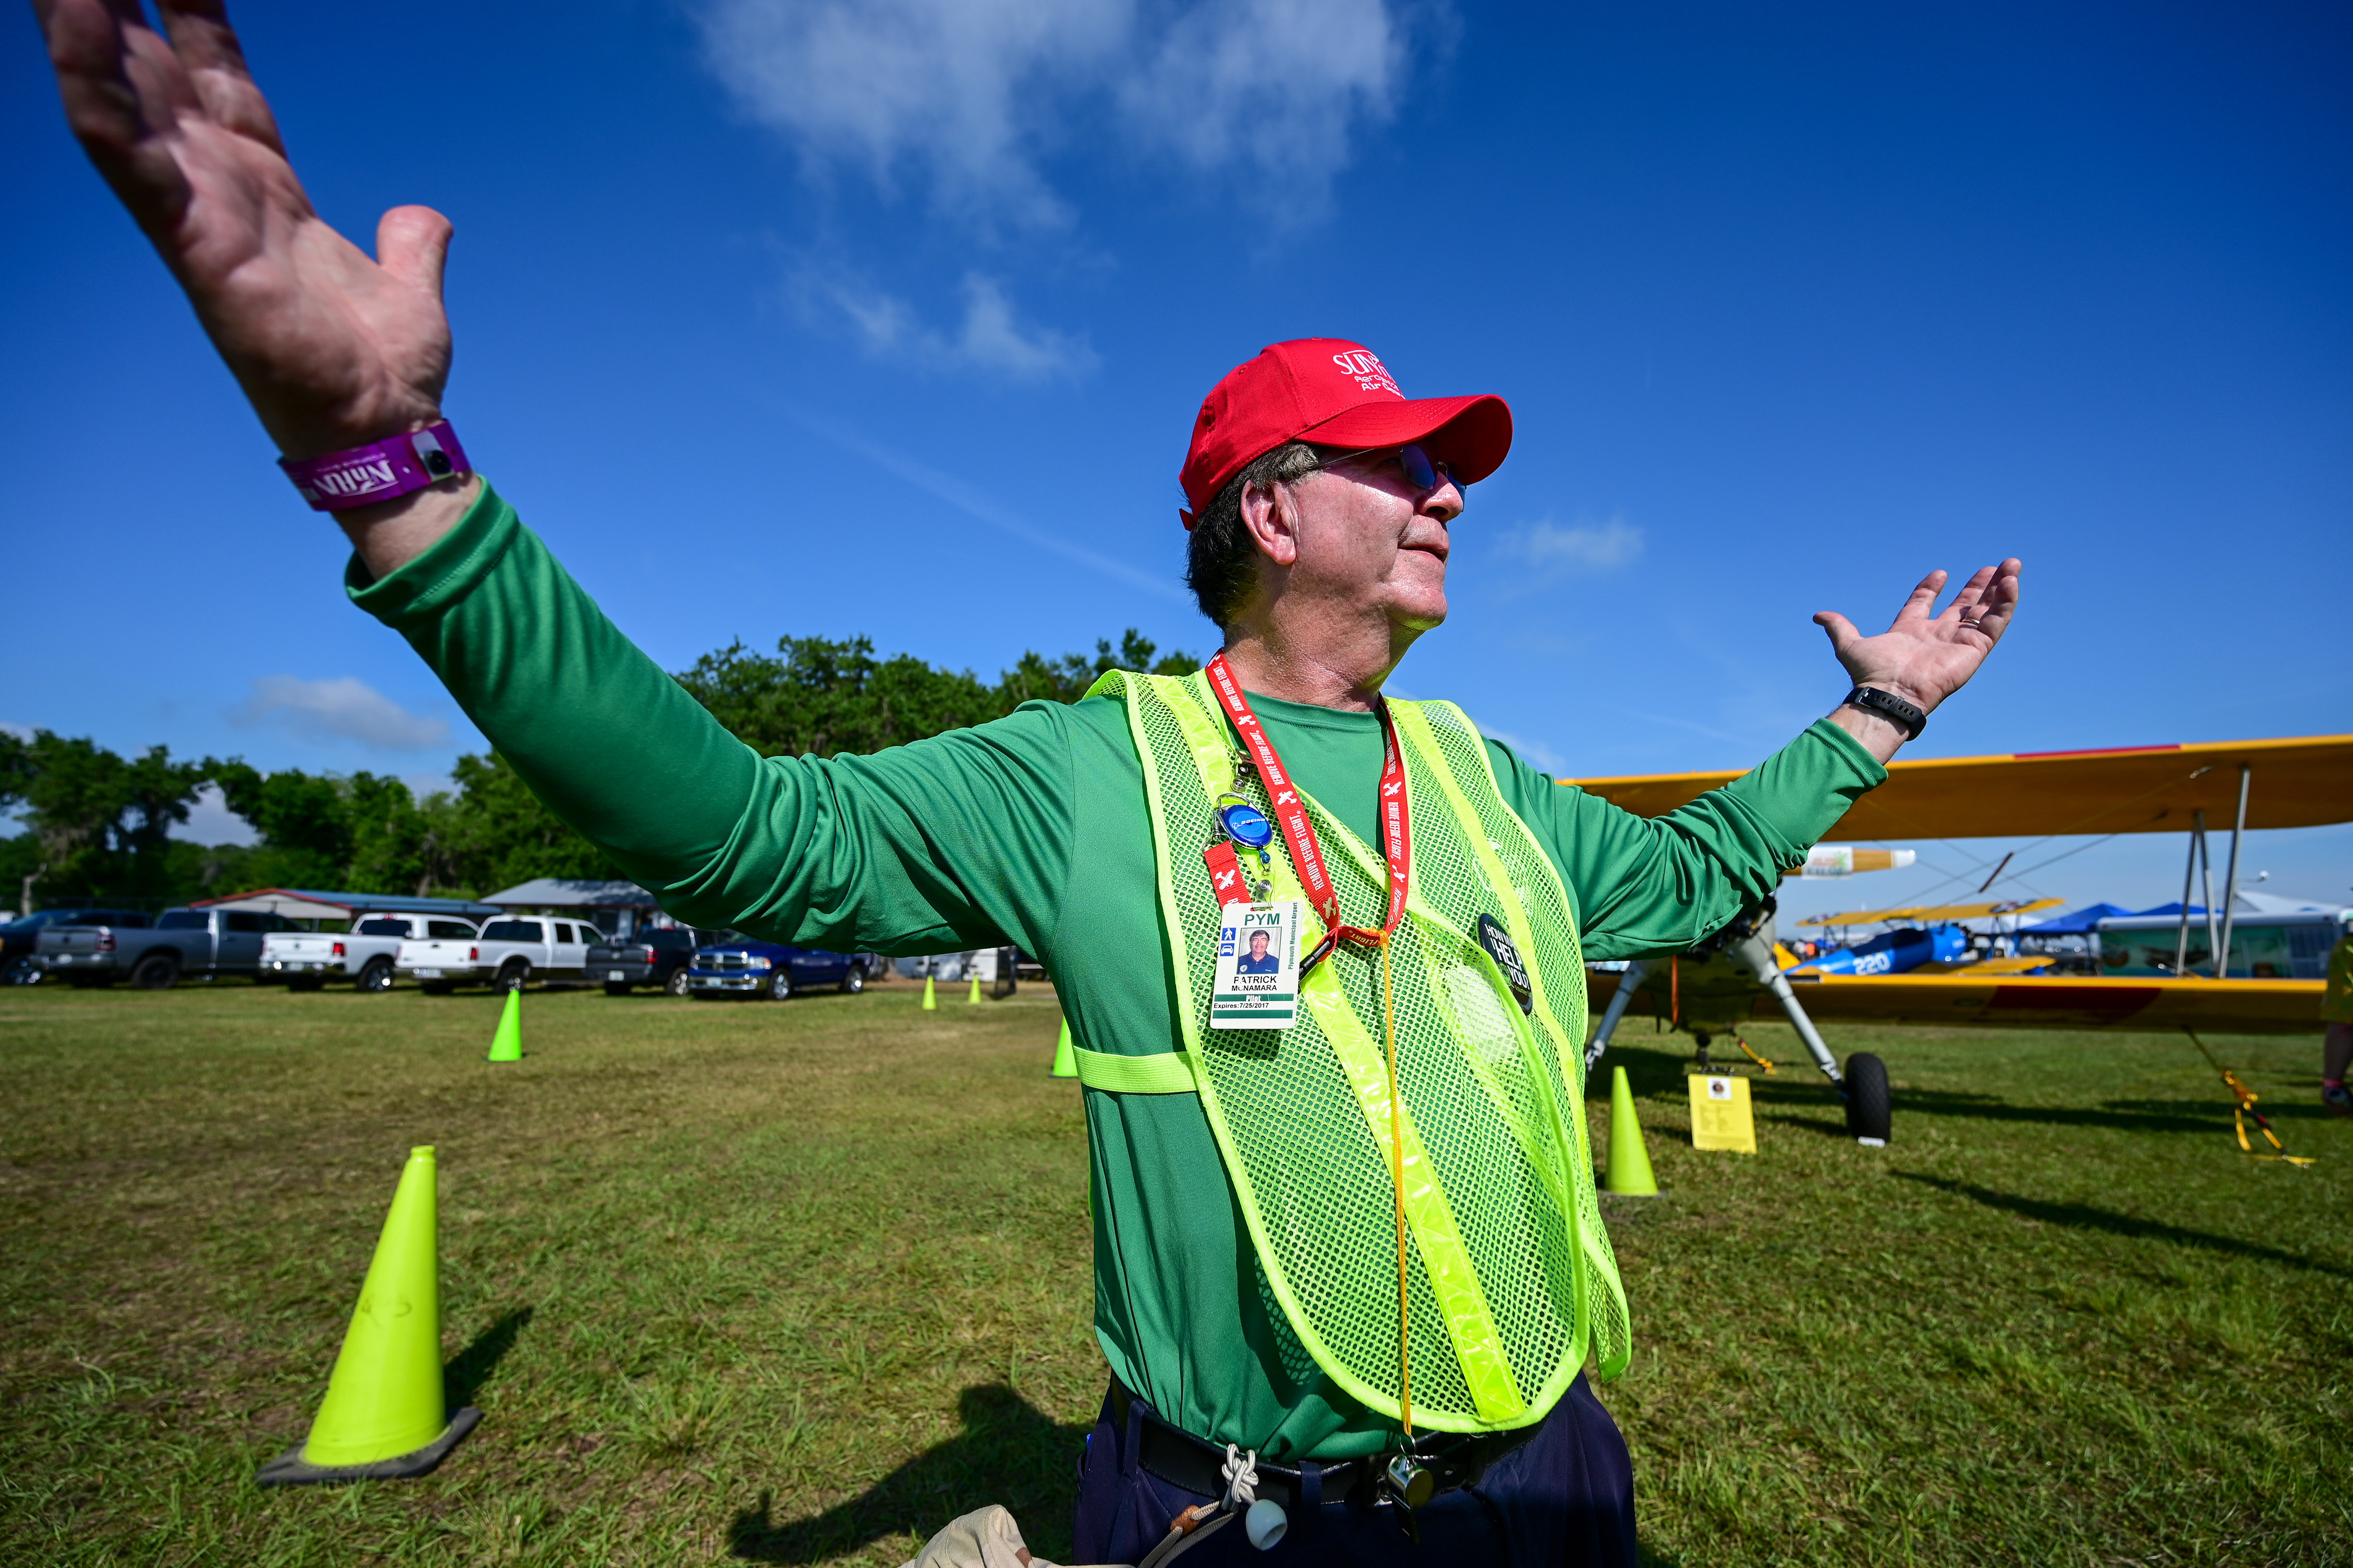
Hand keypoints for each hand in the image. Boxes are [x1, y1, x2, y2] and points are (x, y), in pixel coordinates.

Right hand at [37, 0, 452, 460]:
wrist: (388, 429)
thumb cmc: (383, 368)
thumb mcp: (409, 284)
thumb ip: (412, 242)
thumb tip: (423, 217)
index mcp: (265, 187)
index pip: (218, 79)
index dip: (195, 15)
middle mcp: (220, 192)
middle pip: (155, 74)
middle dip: (115, 9)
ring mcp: (201, 217)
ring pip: (125, 103)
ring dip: (85, 31)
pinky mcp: (199, 250)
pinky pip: (136, 162)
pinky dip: (101, 97)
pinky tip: (77, 31)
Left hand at [1814, 560, 2020, 756]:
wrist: (1889, 692)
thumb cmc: (1870, 673)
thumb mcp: (1849, 645)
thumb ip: (1839, 627)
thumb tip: (1818, 615)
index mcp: (1911, 631)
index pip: (1925, 604)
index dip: (1931, 588)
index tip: (1940, 573)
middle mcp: (1937, 636)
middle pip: (1964, 606)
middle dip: (1979, 586)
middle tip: (1995, 566)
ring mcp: (1958, 642)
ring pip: (1986, 611)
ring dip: (2000, 589)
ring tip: (2012, 565)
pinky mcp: (1974, 650)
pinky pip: (1995, 623)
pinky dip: (2005, 604)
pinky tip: (2011, 583)